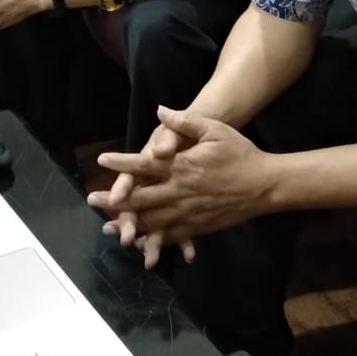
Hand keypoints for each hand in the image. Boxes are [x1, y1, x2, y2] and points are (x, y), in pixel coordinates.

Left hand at [88, 105, 276, 248]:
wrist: (264, 185)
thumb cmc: (239, 153)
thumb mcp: (215, 129)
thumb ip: (186, 121)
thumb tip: (160, 111)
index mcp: (182, 166)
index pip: (145, 164)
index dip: (122, 163)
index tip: (102, 160)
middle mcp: (180, 191)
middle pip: (141, 198)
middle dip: (115, 200)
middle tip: (93, 199)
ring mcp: (187, 212)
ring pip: (152, 221)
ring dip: (128, 224)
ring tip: (107, 227)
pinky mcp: (196, 227)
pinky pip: (170, 236)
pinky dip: (152, 241)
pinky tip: (137, 244)